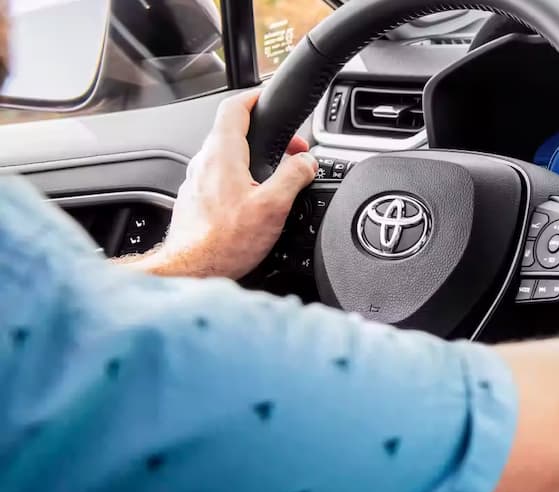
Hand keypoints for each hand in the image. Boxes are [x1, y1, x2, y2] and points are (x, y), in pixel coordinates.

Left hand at [121, 90, 317, 277]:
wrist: (193, 270)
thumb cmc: (225, 242)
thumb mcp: (274, 207)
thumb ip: (294, 176)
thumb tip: (307, 162)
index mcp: (222, 155)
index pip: (234, 108)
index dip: (254, 97)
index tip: (269, 98)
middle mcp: (204, 163)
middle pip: (233, 132)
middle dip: (265, 134)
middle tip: (292, 149)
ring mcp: (197, 181)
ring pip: (227, 155)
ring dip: (254, 157)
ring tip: (277, 174)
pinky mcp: (196, 199)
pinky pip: (221, 176)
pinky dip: (242, 176)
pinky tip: (257, 197)